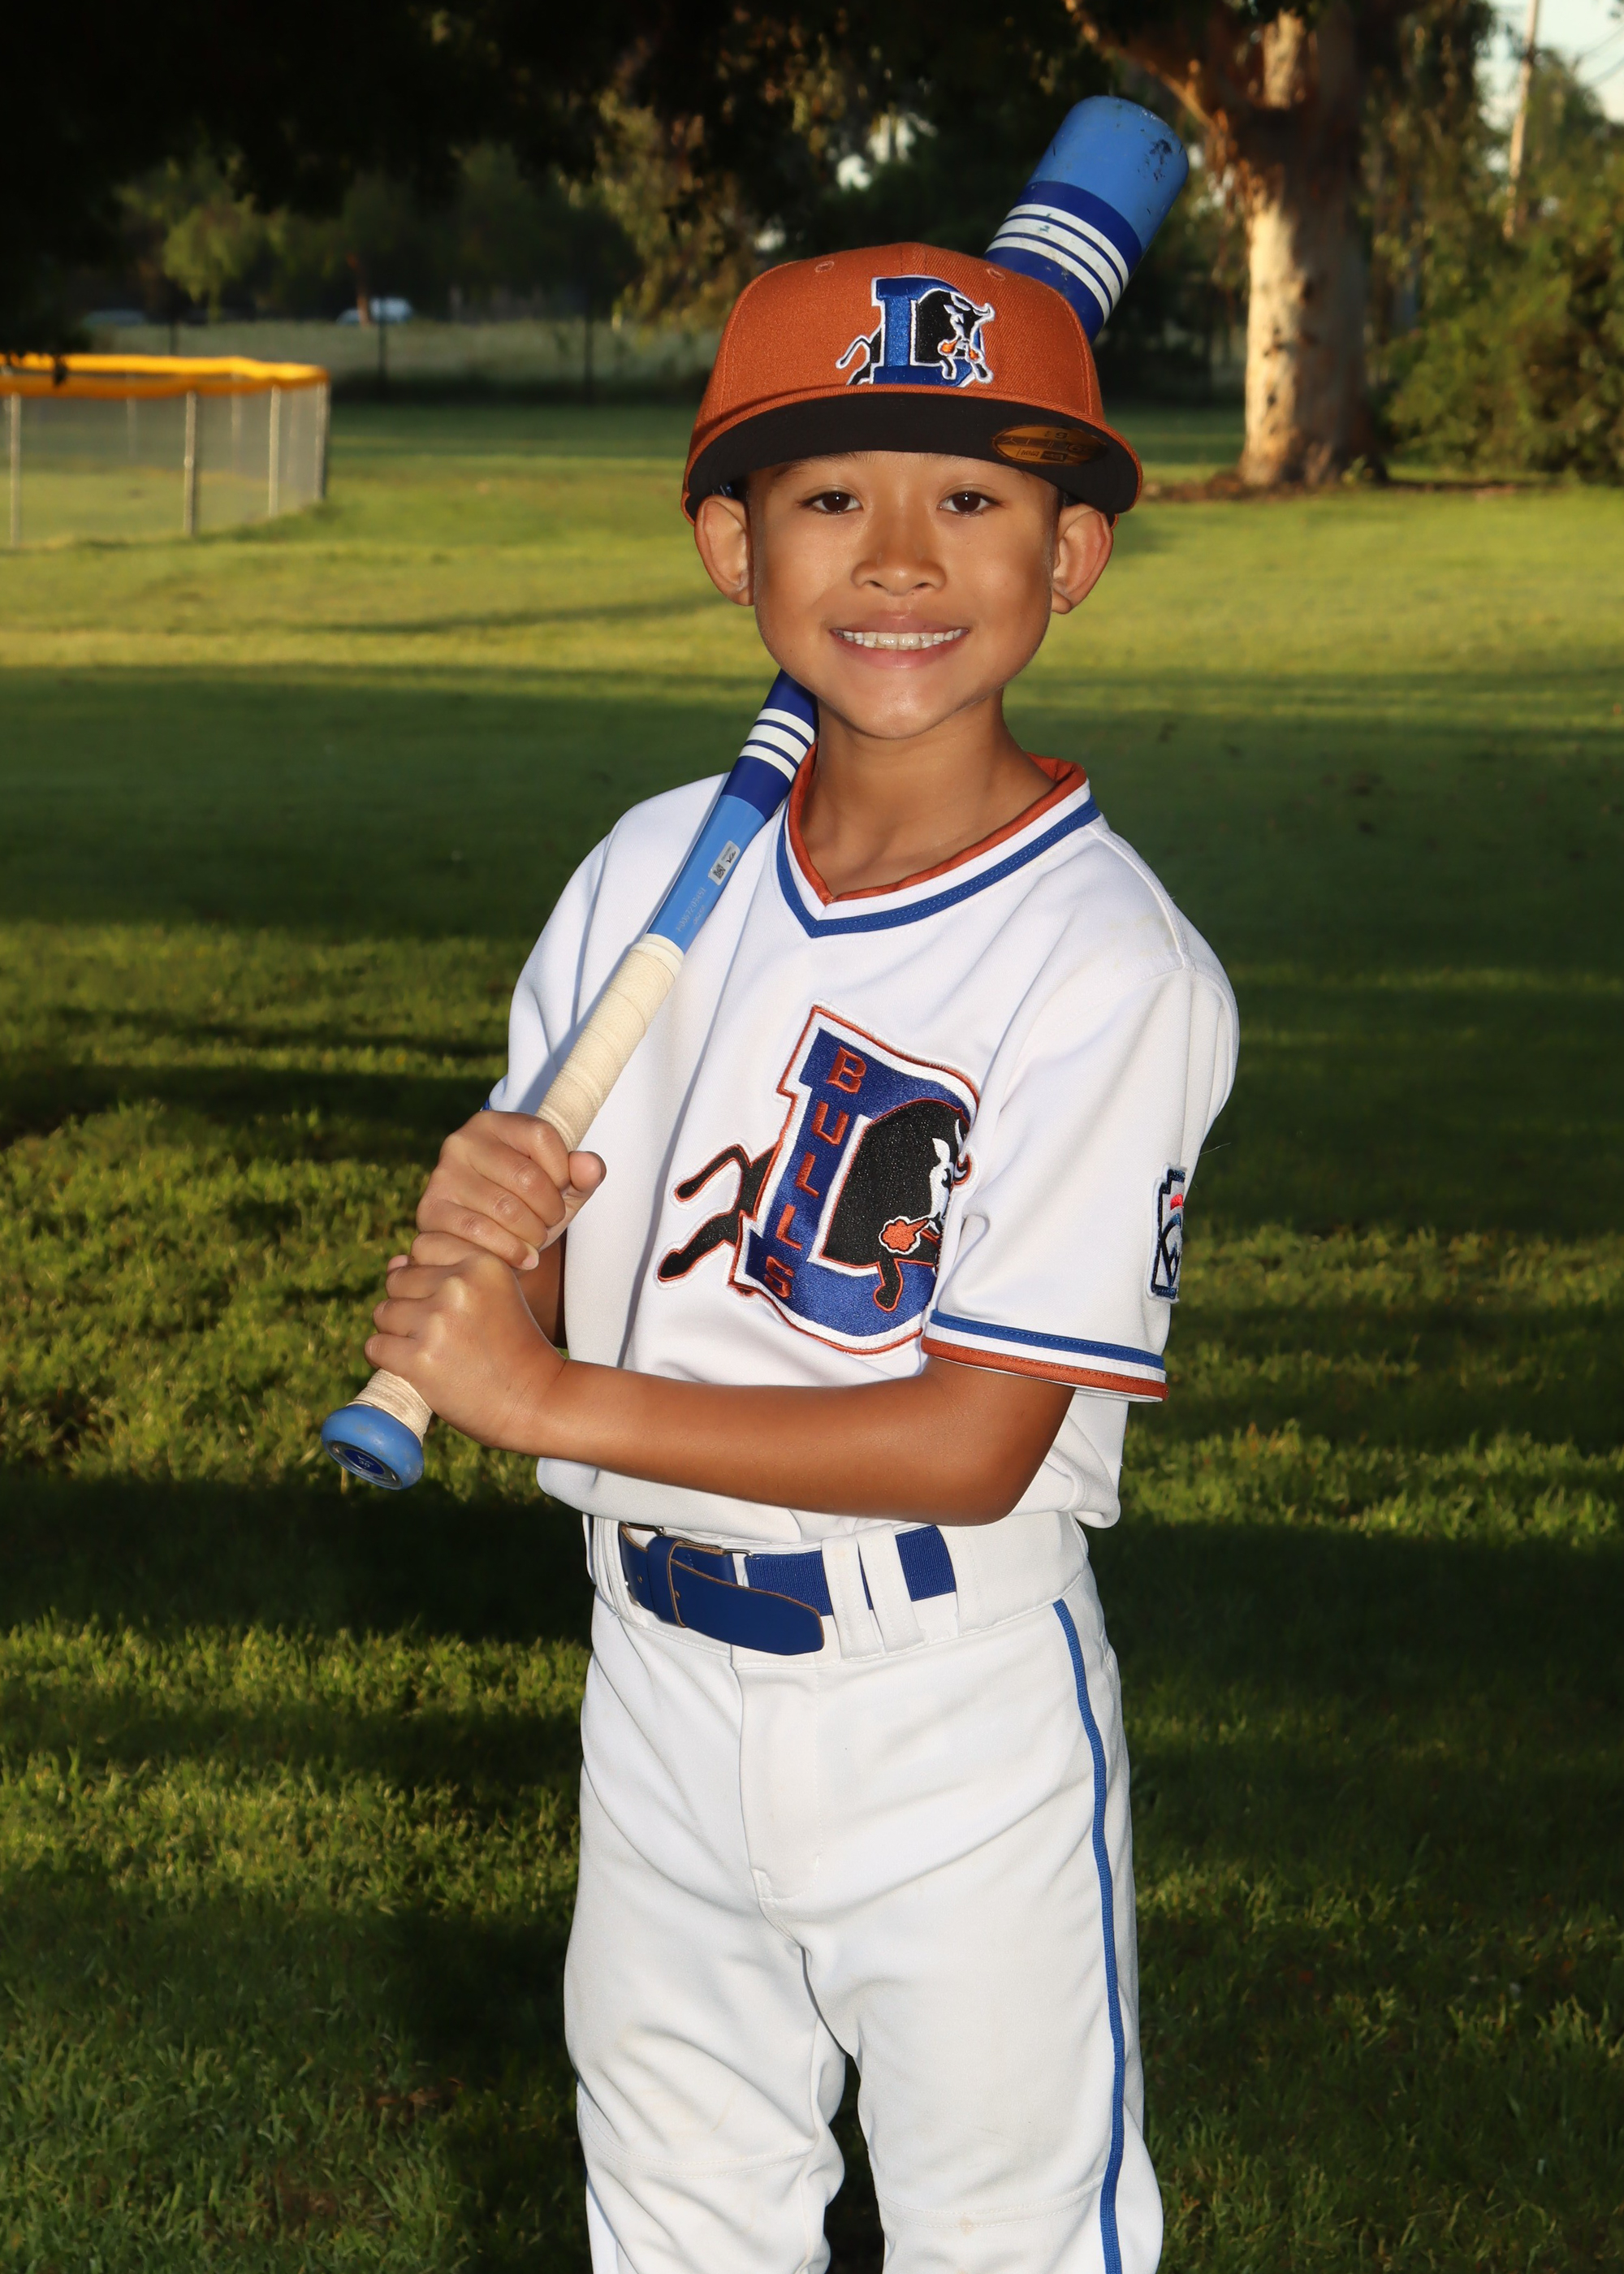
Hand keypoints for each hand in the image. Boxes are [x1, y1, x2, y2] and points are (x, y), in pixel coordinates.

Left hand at [367, 1232, 565, 1452]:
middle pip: (397, 1280)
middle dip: (409, 1305)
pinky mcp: (421, 1359)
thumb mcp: (495, 1294)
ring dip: (396, 1332)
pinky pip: (375, 1346)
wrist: (536, 1400)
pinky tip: (412, 1367)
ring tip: (428, 1350)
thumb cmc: (512, 1346)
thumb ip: (448, 1271)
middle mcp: (459, 1285)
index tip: (448, 1301)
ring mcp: (438, 1322)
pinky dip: (386, 1358)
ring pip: (383, 1313)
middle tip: (439, 1333)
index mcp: (482, 1263)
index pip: (423, 1246)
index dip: (427, 1274)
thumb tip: (394, 1262)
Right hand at [417, 1111, 605, 1270]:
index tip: (562, 1191)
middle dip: (550, 1210)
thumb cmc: (528, 1207)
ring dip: (533, 1234)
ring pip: (504, 1208)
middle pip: (526, 1177)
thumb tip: (589, 1166)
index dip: (563, 1171)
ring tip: (537, 1241)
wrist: (485, 1244)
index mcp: (494, 1123)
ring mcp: (442, 1175)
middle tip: (550, 1223)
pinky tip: (523, 1257)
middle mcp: (462, 1141)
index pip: (542, 1136)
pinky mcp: (430, 1209)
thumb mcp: (562, 1189)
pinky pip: (478, 1231)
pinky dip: (510, 1250)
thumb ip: (585, 1174)